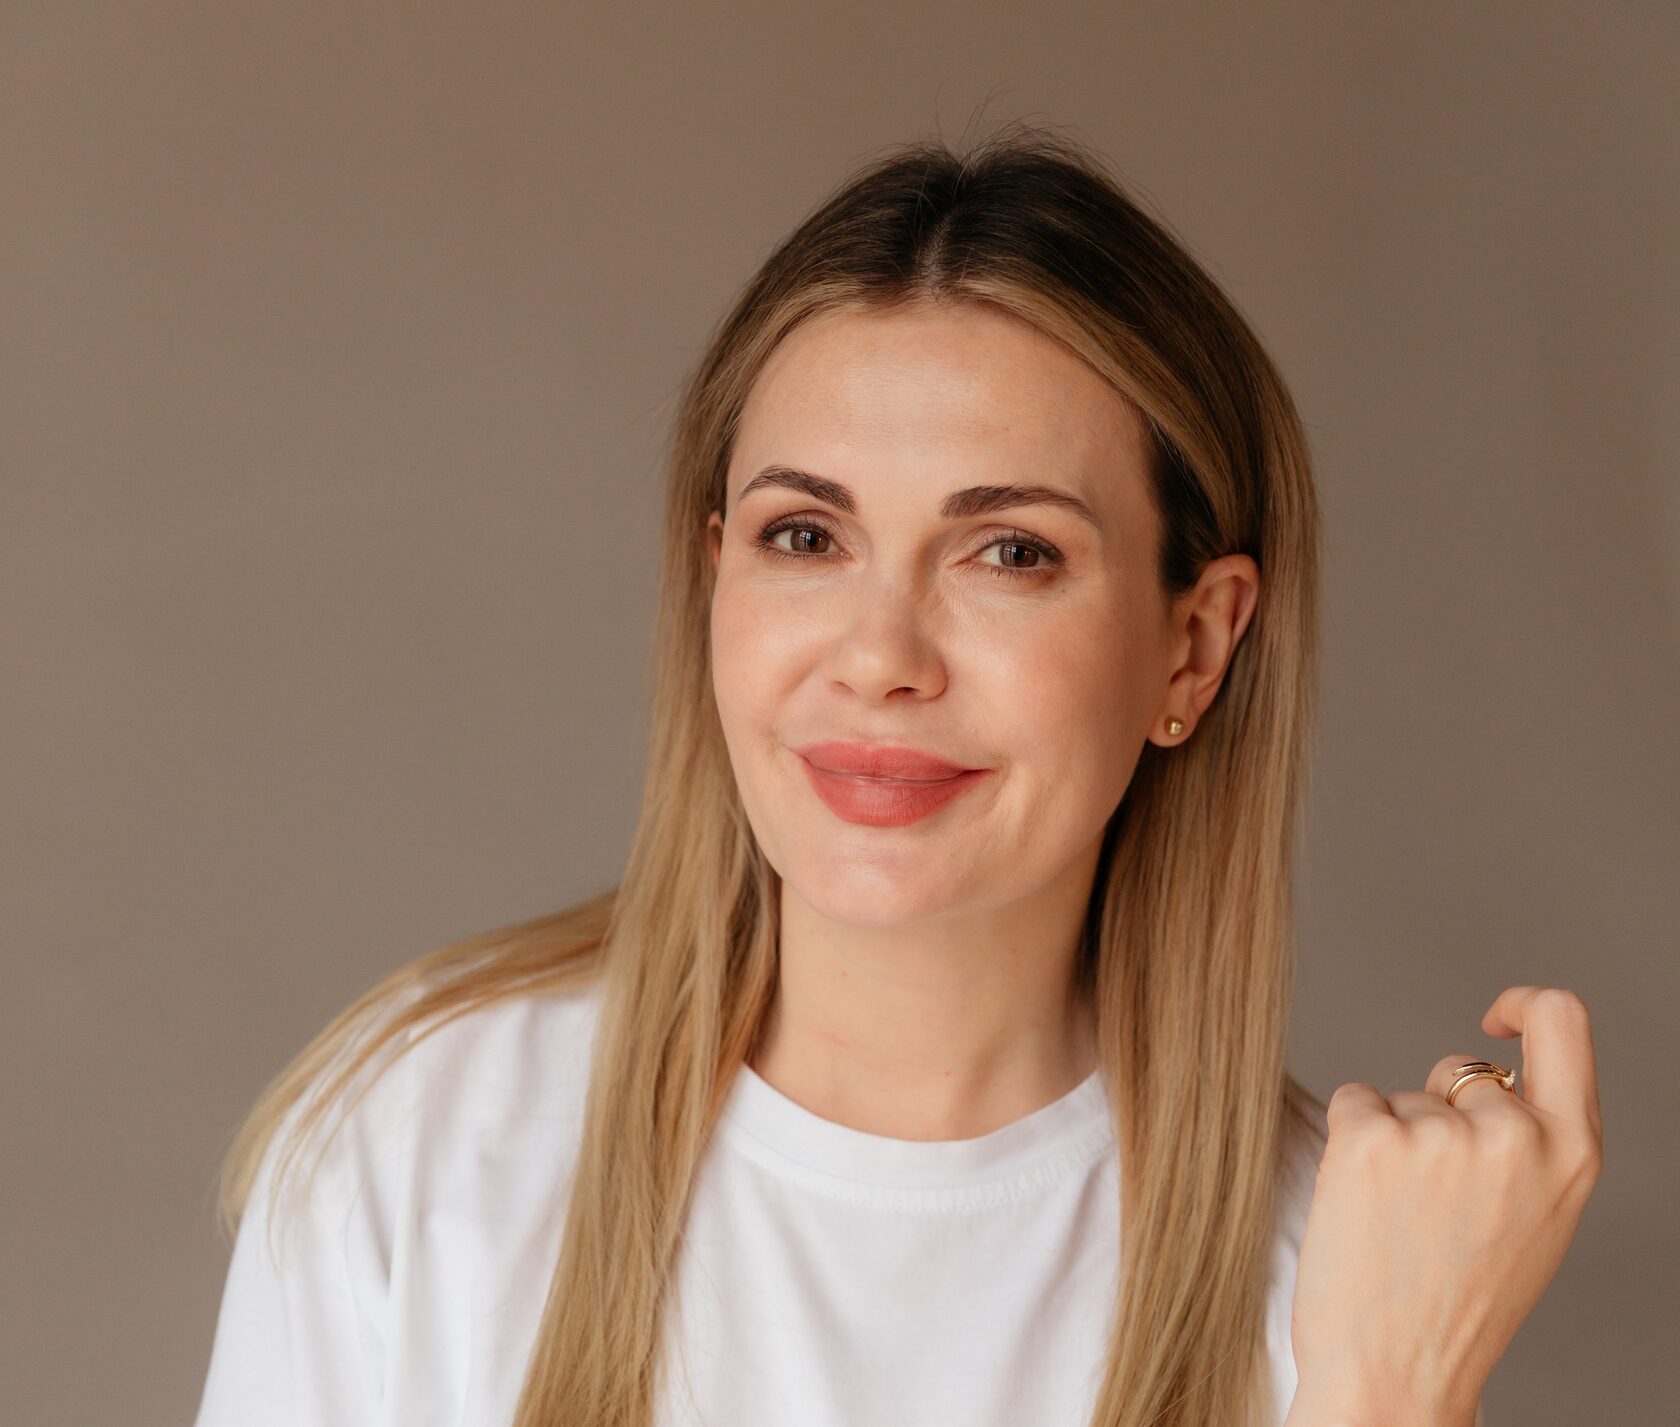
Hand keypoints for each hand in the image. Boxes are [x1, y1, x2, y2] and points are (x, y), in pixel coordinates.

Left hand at [1284, 986, 1603, 1426]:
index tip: (1493, 1016)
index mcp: (1571, 1154)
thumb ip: (1530, 1144)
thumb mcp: (1536, 1219)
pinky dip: (1349, 1143)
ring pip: (1400, 1098)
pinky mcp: (1369, 1139)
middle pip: (1458, 1072)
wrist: (1395, 1374)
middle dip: (1434, 1114)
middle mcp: (1513, 1136)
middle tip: (1430, 1202)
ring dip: (1391, 1142)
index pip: (1566, 1023)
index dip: (1525, 1002)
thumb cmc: (1458, 1304)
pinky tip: (1362, 1207)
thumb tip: (1491, 1077)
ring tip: (1400, 1222)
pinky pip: (1353, 1103)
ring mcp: (1440, 1134)